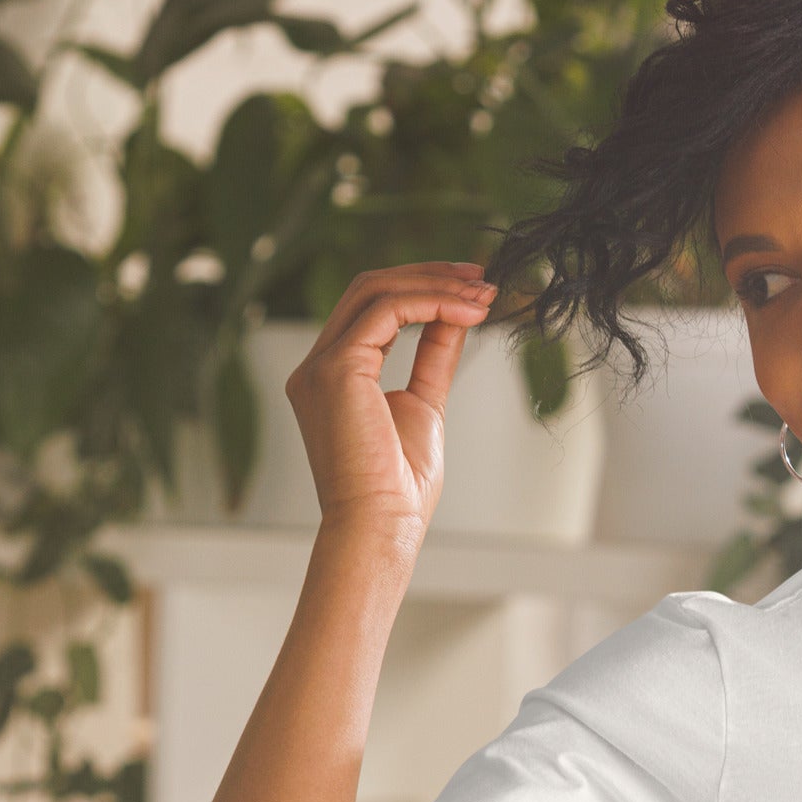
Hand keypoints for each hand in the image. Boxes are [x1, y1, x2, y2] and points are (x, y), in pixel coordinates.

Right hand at [282, 260, 497, 538]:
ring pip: (375, 292)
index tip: (472, 289)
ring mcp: (320, 365)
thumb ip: (432, 358)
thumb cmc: (399, 487)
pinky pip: (386, 311)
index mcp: (333, 375)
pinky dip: (431, 303)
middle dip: (430, 276)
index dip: (423, 290)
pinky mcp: (336, 368)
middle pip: (369, 289)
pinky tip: (469, 311)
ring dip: (436, 285)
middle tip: (482, 276)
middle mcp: (317, 365)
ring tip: (484, 292)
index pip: (373, 310)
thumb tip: (457, 317)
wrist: (381, 524)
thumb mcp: (424, 405)